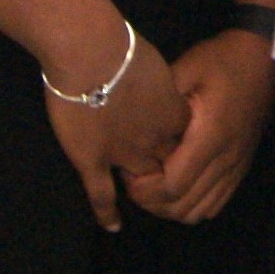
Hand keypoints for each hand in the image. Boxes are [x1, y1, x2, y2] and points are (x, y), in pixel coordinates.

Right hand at [41, 14, 190, 231]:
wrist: (89, 52)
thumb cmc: (121, 47)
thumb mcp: (154, 61)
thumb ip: (156, 79)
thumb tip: (151, 79)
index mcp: (173, 113)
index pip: (185, 139)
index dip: (181, 145)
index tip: (176, 144)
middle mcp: (154, 139)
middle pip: (168, 164)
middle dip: (167, 170)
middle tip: (163, 175)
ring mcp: (124, 153)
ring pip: (140, 181)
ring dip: (142, 187)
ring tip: (141, 196)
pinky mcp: (93, 160)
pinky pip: (102, 195)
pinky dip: (107, 213)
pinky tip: (112, 226)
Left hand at [139, 28, 274, 223]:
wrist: (262, 57)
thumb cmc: (222, 60)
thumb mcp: (187, 69)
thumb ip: (161, 99)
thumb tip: (131, 125)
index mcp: (210, 136)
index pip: (172, 187)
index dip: (144, 190)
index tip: (128, 171)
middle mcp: (225, 158)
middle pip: (182, 207)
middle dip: (151, 202)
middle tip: (135, 179)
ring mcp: (236, 165)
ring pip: (199, 211)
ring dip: (171, 206)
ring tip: (154, 184)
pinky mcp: (241, 167)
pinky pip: (216, 203)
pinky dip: (193, 205)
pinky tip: (179, 186)